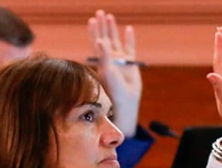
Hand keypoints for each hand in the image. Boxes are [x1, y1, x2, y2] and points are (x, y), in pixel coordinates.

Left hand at [88, 11, 140, 137]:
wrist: (125, 100)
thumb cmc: (112, 88)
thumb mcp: (107, 70)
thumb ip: (104, 54)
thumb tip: (100, 39)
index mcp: (101, 60)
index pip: (96, 42)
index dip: (93, 31)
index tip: (91, 20)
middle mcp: (109, 58)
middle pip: (105, 37)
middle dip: (102, 25)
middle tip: (100, 12)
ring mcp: (120, 59)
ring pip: (116, 40)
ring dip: (113, 29)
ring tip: (110, 16)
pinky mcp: (130, 62)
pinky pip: (130, 47)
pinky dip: (130, 38)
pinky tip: (128, 29)